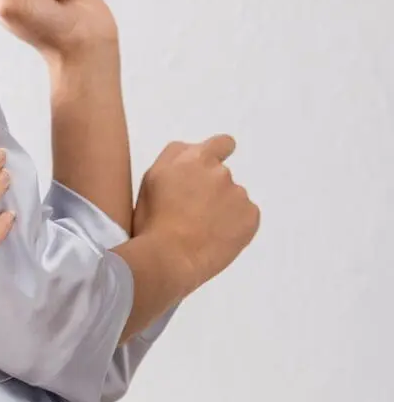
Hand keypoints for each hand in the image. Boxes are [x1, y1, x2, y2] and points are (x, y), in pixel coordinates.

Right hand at [132, 136, 258, 291]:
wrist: (170, 257)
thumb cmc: (152, 220)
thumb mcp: (151, 179)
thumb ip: (174, 158)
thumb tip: (193, 150)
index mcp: (195, 159)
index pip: (222, 143)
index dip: (218, 153)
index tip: (211, 168)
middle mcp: (221, 172)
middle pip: (220, 177)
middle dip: (209, 190)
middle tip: (190, 213)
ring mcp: (239, 194)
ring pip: (232, 198)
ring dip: (221, 209)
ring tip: (200, 230)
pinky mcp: (251, 216)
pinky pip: (244, 217)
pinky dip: (233, 226)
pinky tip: (214, 238)